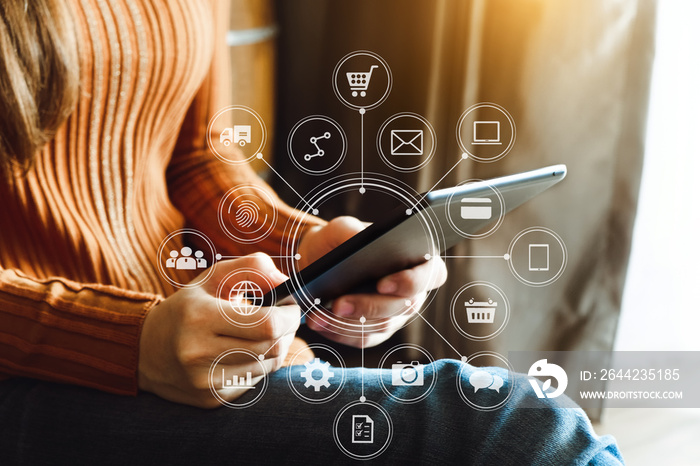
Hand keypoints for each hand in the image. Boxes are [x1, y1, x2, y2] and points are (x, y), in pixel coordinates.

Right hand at [138, 253, 299, 407]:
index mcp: (199, 317)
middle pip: (272, 346)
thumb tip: (285, 282)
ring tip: (264, 332)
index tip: (293, 305)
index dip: (289, 314)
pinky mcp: (210, 400)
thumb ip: (252, 268)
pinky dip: (259, 364)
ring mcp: (204, 381)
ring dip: (276, 346)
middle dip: (288, 329)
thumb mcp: (213, 278)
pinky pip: (255, 381)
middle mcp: (199, 353)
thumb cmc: (188, 307)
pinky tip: (246, 351)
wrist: (146, 349)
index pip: (267, 323)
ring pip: (268, 365)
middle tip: (286, 317)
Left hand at [296, 216, 446, 347]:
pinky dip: (337, 332)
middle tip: (338, 304)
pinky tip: (318, 322)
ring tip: (318, 315)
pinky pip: (362, 339)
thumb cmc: (339, 241)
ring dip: (348, 323)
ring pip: (382, 326)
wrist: (317, 262)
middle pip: (403, 306)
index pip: (432, 274)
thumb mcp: (341, 228)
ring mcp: (396, 315)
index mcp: (417, 260)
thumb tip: (357, 241)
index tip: (383, 284)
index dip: (412, 282)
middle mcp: (413, 291)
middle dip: (368, 307)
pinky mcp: (376, 332)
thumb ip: (351, 230)